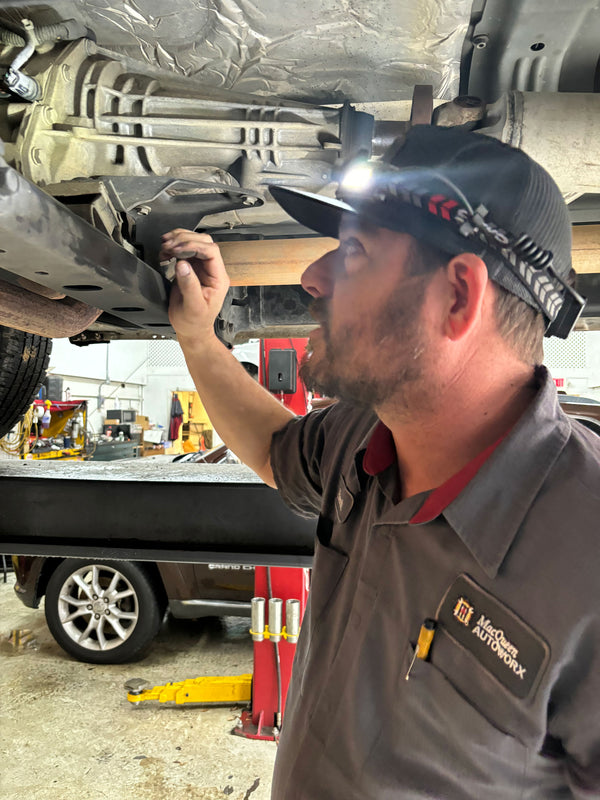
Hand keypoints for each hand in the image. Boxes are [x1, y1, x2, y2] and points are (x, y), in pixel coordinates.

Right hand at [161, 229, 230, 343]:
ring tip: (165, 246)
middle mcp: (211, 270)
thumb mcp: (193, 307)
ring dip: (178, 241)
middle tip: (169, 245)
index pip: (211, 251)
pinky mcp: (190, 269)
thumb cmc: (195, 322)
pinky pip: (183, 251)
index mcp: (218, 278)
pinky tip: (165, 252)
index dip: (194, 246)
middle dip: (185, 240)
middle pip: (203, 242)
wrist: (191, 330)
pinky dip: (173, 247)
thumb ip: (189, 285)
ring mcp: (201, 268)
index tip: (178, 249)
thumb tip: (183, 265)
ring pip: (193, 243)